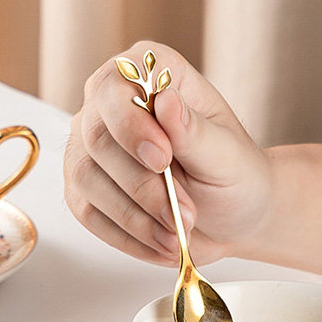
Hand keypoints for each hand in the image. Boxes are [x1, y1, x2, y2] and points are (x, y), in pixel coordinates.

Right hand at [64, 41, 270, 265]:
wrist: (231, 216)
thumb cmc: (234, 176)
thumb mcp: (228, 155)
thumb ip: (196, 132)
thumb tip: (166, 100)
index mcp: (151, 76)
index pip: (115, 86)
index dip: (131, 125)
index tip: (162, 159)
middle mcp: (112, 106)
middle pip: (97, 139)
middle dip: (143, 187)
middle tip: (185, 216)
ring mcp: (92, 149)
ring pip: (87, 180)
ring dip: (135, 219)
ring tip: (177, 237)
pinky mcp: (86, 189)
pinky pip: (88, 214)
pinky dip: (126, 237)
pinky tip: (159, 245)